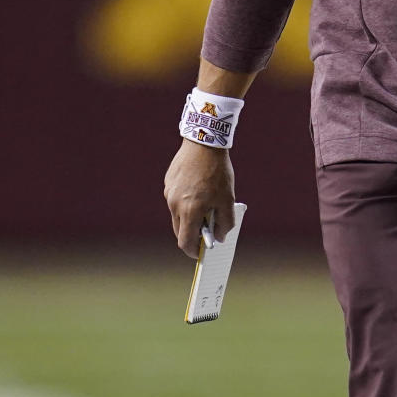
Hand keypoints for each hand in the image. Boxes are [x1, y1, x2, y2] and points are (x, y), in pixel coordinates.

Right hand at [163, 141, 235, 257]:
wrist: (204, 143)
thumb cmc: (218, 172)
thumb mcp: (228, 199)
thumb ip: (225, 223)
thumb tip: (219, 237)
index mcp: (190, 211)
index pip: (185, 242)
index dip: (193, 251)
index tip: (200, 253)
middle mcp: (175, 204)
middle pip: (180, 230)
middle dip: (192, 235)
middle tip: (207, 232)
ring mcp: (169, 193)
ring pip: (177, 215)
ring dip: (189, 218)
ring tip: (206, 208)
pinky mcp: (168, 183)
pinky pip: (175, 200)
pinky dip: (186, 203)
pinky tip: (199, 192)